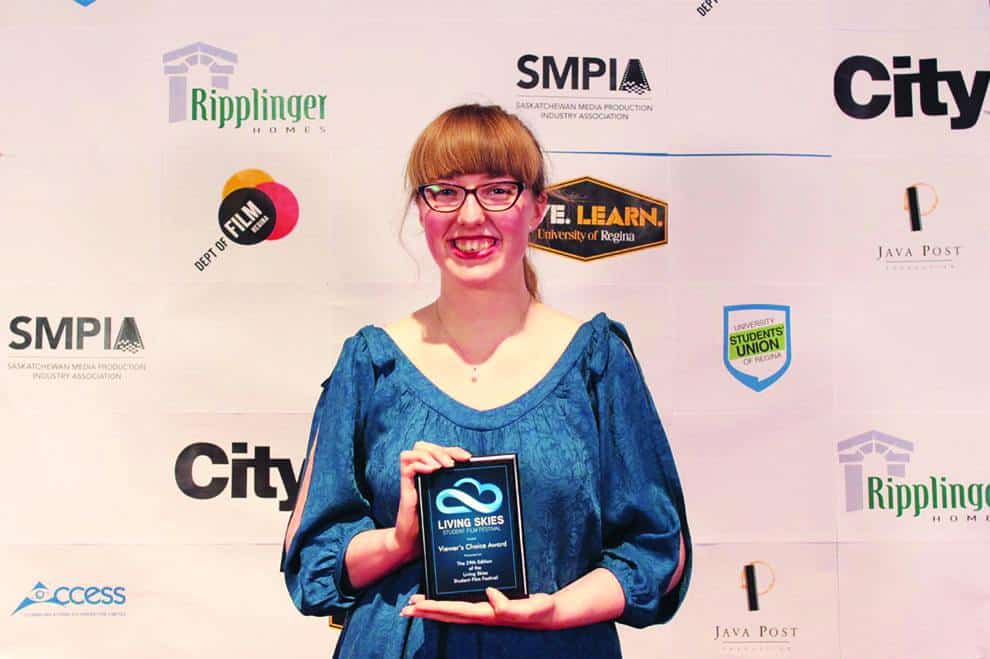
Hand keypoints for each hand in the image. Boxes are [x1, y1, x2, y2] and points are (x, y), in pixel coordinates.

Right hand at [391, 441, 470, 559]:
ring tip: (442, 467)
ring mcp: (412, 478)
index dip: (454, 450)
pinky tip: (430, 470)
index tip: (467, 458)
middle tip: (453, 464)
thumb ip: (458, 493)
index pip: (440, 450)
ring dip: (431, 454)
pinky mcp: (404, 486)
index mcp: (432, 473)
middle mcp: (421, 472)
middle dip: (442, 450)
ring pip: (416, 450)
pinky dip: (419, 464)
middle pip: (426, 446)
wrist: (411, 541)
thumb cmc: (431, 523)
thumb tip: (482, 485)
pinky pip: (407, 465)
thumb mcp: (447, 504)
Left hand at [400, 588, 558, 629]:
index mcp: (488, 614)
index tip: (417, 605)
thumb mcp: (530, 608)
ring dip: (432, 609)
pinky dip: (446, 603)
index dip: (435, 608)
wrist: (550, 614)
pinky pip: (461, 605)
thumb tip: (490, 595)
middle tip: (405, 609)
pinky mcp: (488, 607)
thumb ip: (510, 607)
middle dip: (426, 612)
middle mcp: (482, 615)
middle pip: (447, 614)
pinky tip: (441, 598)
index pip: (455, 611)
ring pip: (451, 611)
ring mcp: (484, 612)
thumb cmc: (541, 611)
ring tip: (415, 605)